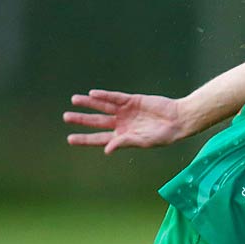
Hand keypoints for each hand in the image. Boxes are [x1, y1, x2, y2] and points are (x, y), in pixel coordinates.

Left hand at [64, 90, 194, 152]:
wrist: (178, 120)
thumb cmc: (163, 135)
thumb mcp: (143, 142)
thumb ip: (124, 143)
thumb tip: (106, 149)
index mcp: (122, 137)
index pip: (99, 139)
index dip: (85, 139)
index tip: (70, 138)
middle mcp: (121, 124)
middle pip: (97, 121)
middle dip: (82, 120)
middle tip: (66, 117)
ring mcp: (126, 111)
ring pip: (103, 107)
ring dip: (89, 104)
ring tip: (74, 100)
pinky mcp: (132, 100)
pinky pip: (115, 97)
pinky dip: (104, 96)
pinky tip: (93, 94)